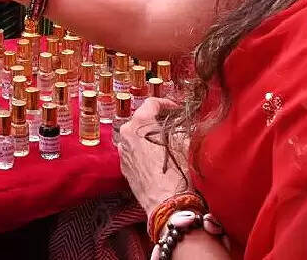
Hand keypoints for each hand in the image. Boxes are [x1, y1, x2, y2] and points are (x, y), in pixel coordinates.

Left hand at [117, 97, 190, 214]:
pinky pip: (133, 150)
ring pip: (135, 135)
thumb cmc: (176, 172)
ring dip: (148, 135)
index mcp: (140, 123)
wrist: (166, 202)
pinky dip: (143, 149)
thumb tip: (182, 121)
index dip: (167, 103)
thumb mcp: (184, 142)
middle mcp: (126, 134)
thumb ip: (180, 126)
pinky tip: (156, 156)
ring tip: (164, 141)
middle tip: (172, 123)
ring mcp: (122, 151)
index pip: (151, 103)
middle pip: (141, 118)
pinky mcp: (123, 166)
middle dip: (157, 119)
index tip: (176, 108)